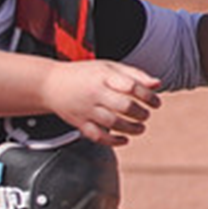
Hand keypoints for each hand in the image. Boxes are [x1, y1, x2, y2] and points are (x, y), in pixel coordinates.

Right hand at [42, 60, 161, 146]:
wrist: (49, 84)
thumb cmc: (84, 74)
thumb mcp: (109, 67)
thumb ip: (134, 75)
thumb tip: (158, 84)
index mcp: (104, 77)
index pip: (131, 86)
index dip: (148, 96)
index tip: (157, 102)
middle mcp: (94, 93)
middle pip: (123, 106)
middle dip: (140, 113)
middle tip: (147, 115)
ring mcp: (85, 109)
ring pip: (111, 123)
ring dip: (131, 128)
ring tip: (141, 128)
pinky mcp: (78, 122)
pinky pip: (96, 135)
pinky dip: (112, 141)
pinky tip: (124, 140)